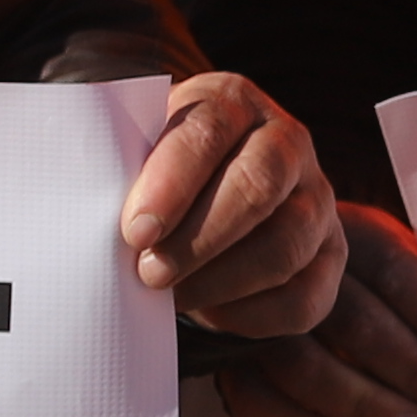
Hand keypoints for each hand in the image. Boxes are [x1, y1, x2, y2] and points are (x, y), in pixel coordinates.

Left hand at [123, 70, 340, 339]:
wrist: (203, 193)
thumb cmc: (156, 175)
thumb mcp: (137, 150)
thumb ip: (119, 167)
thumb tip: (86, 211)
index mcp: (233, 101)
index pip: (208, 133)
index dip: (171, 184)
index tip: (134, 230)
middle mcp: (288, 142)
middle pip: (257, 187)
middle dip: (198, 240)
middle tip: (148, 273)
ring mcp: (318, 200)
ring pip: (285, 246)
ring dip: (221, 282)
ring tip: (172, 298)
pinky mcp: (331, 256)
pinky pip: (303, 298)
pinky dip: (252, 314)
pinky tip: (210, 312)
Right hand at [206, 214, 416, 416]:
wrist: (258, 268)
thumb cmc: (355, 279)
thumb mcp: (386, 267)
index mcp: (345, 232)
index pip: (395, 271)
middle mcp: (294, 266)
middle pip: (356, 321)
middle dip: (415, 372)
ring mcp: (251, 312)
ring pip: (306, 364)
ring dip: (367, 405)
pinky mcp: (224, 357)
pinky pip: (254, 401)